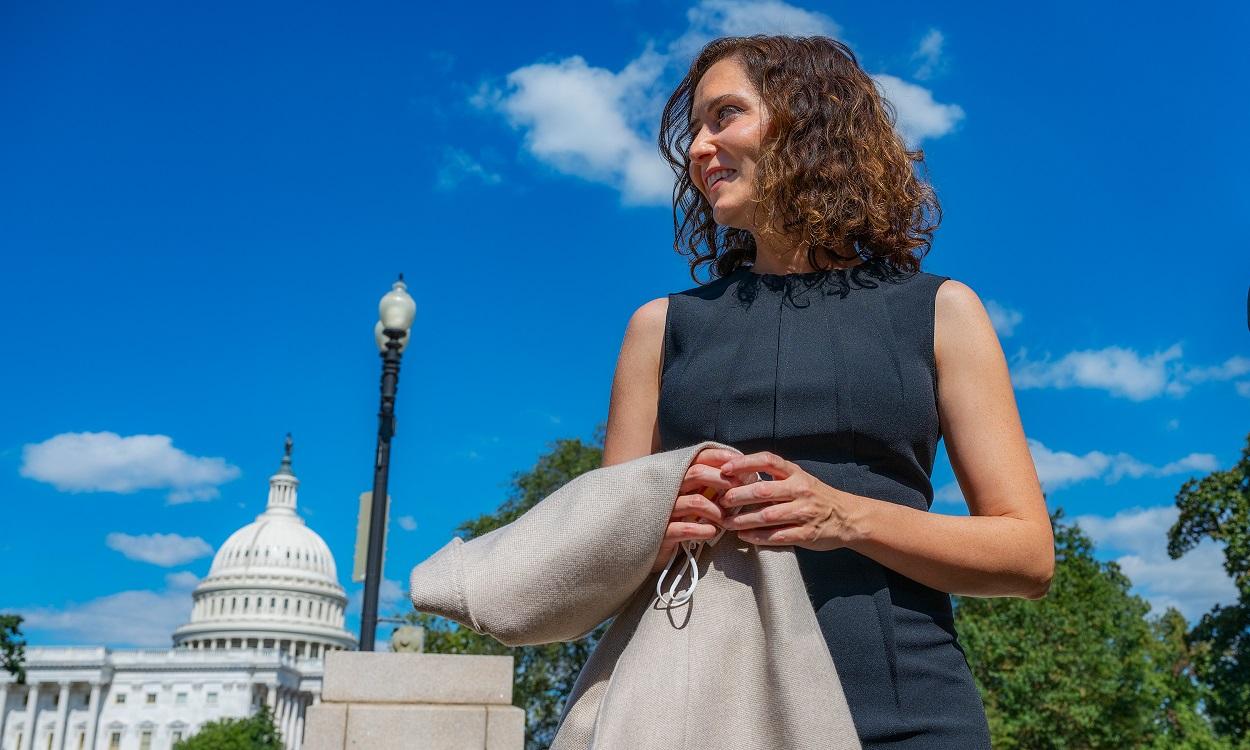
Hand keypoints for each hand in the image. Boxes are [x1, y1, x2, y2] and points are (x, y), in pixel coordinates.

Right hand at [649, 448, 746, 573]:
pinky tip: (712, 532)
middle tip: (738, 491)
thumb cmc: (673, 520)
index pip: (697, 458)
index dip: (718, 457)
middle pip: (696, 473)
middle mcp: (669, 489)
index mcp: (676, 478)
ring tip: (725, 520)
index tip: (739, 462)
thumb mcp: (687, 498)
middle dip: (721, 480)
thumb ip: (706, 486)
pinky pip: (684, 529)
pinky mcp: (661, 533)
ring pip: (694, 502)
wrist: (641, 546)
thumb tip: (739, 475)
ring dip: (716, 510)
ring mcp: (664, 511)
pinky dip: (702, 530)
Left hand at [716, 451, 862, 551]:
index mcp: (796, 473)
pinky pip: (777, 536)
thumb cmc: (815, 496)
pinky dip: (758, 537)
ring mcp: (804, 513)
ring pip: (767, 516)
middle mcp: (800, 490)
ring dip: (743, 520)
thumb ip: (775, 477)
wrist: (848, 518)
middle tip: (721, 502)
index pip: (767, 460)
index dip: (744, 463)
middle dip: (738, 496)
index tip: (725, 469)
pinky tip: (744, 536)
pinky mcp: (806, 534)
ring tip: (726, 523)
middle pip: (763, 491)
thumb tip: (738, 476)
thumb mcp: (799, 479)